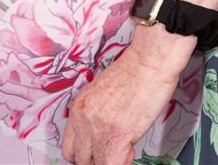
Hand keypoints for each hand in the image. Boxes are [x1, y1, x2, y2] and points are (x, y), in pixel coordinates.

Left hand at [58, 32, 188, 164]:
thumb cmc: (133, 74)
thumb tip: (99, 136)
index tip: (97, 152)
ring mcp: (97, 127)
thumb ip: (95, 116)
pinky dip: (120, 164)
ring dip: (108, 161)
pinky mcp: (116, 134)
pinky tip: (129, 151)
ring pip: (93, 164)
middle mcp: (83, 117)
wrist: (148, 63)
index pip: (69, 145)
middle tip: (112, 151)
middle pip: (78, 157)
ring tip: (123, 148)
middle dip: (96, 159)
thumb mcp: (102, 94)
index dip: (85, 153)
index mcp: (78, 107)